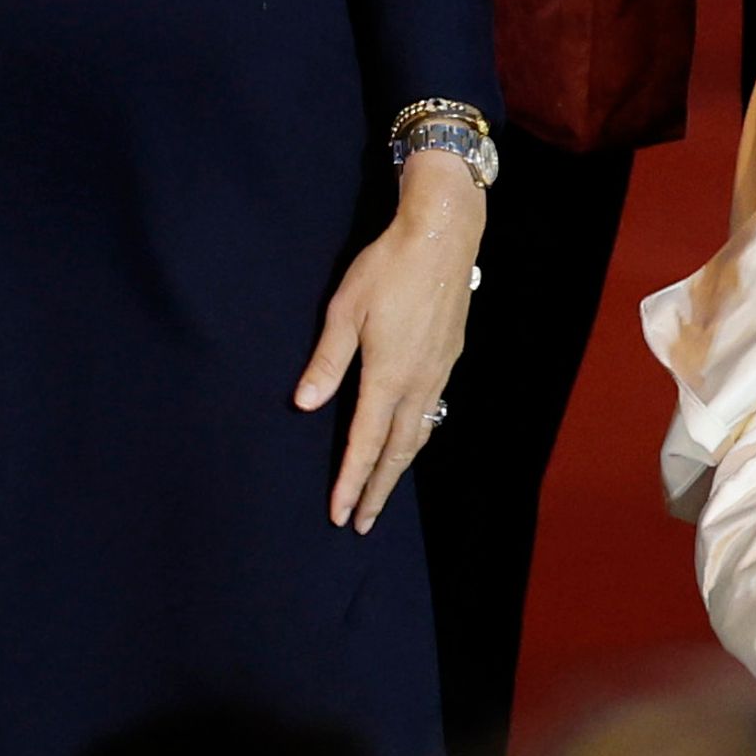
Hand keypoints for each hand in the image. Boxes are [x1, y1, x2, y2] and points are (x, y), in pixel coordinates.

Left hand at [295, 145, 480, 530]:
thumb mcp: (345, 310)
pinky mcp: (450, 355)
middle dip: (379, 489)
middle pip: (399, 450)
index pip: (365, 443)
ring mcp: (439, 370)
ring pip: (420, 432)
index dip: (351, 482)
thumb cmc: (388, 267)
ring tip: (384, 488)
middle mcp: (419, 382)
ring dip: (400, 465)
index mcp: (388, 375)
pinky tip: (410, 433)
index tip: (340, 514)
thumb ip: (326, 361)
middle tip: (363, 522)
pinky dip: (417, 434)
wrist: (444, 234)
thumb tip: (305, 405)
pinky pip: (433, 409)